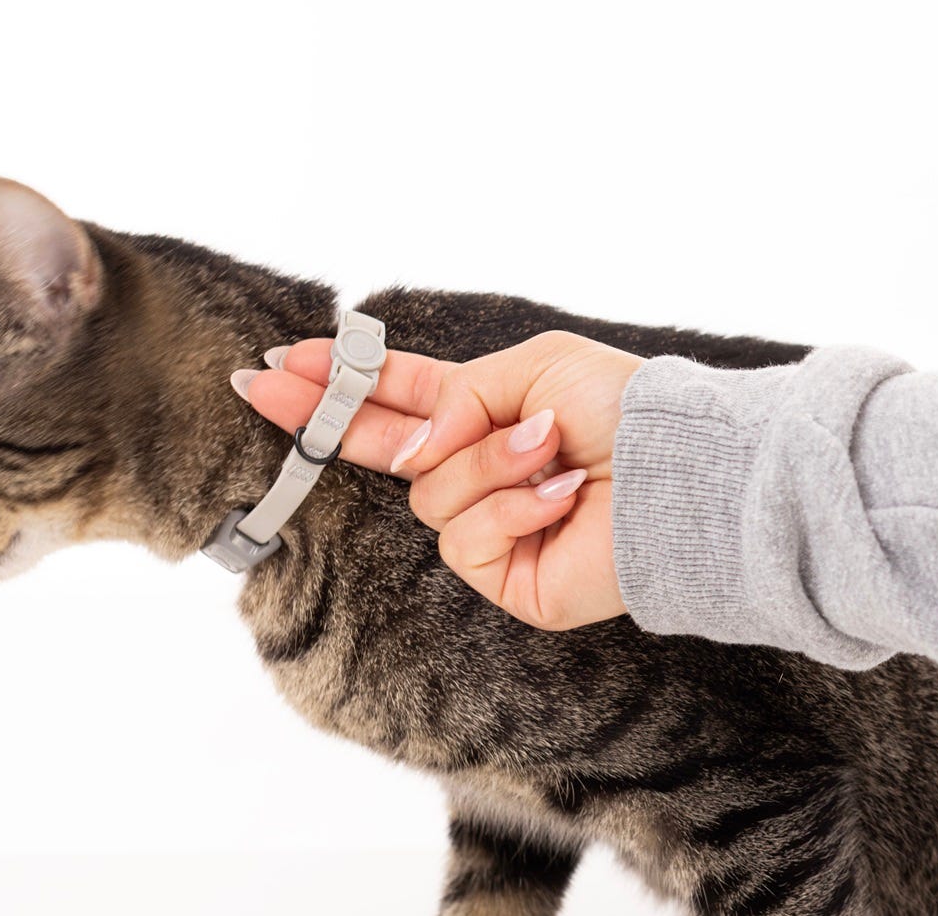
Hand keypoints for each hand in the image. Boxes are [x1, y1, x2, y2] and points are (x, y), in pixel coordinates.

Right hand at [237, 330, 642, 629]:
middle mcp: (481, 470)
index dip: (345, 382)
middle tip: (259, 383)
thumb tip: (411, 454)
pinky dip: (514, 509)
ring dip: (491, 462)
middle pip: (382, 448)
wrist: (678, 474)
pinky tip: (562, 500)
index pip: (401, 397)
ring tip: (553, 452)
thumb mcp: (533, 368)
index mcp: (488, 412)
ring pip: (431, 492)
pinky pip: (465, 538)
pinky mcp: (505, 576)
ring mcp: (490, 526)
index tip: (284, 362)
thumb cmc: (623, 413)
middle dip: (323, 414)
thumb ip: (456, 398)